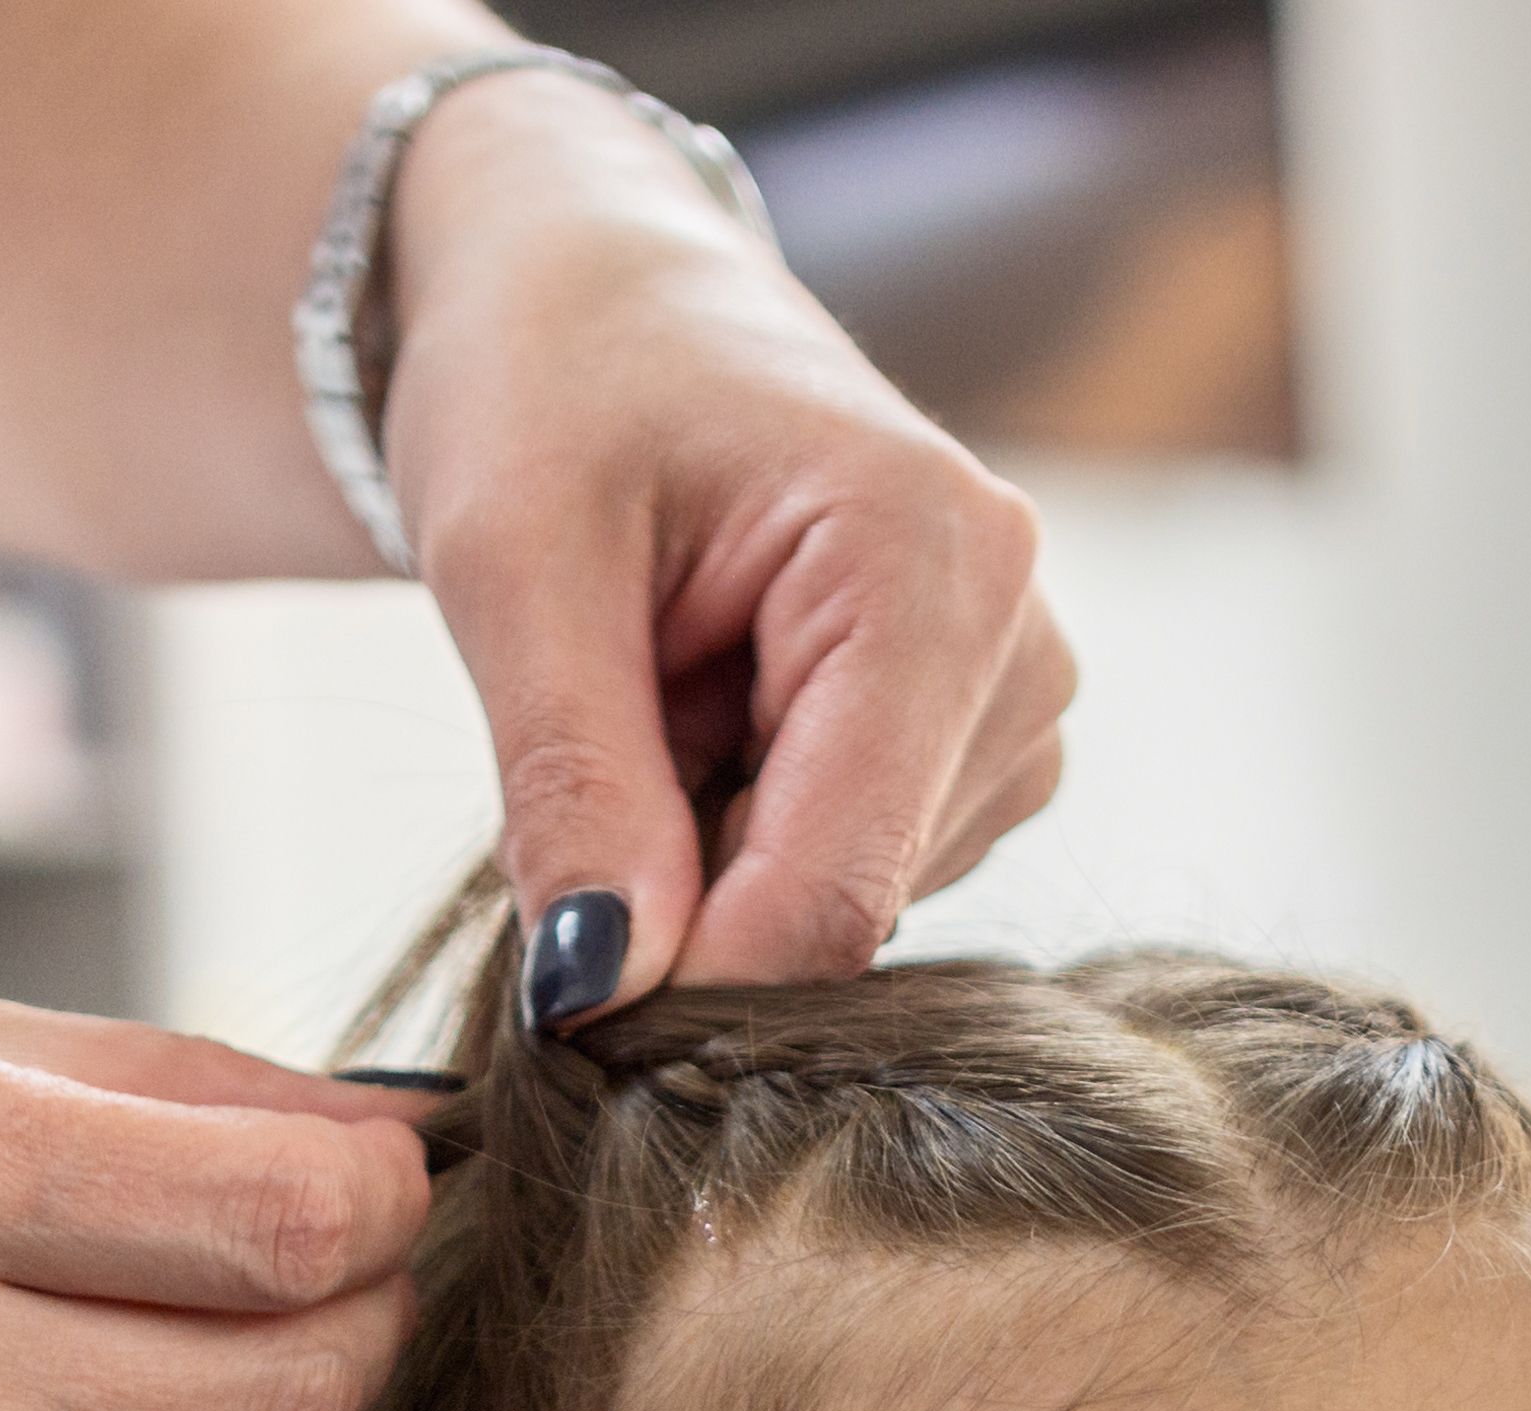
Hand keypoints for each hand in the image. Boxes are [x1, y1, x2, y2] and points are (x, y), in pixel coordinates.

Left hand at [375, 67, 1079, 1007]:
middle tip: (596, 729)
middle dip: (689, 885)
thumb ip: (570, 784)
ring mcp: (1018, 699)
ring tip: (654, 692)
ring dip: (710, 855)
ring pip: (847, 909)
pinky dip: (746, 833)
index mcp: (930, 560)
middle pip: (844, 910)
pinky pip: (854, 872)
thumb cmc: (553, 376)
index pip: (836, 886)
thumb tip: (599, 994)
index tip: (556, 988)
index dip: (688, 979)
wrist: (601, 297)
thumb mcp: (512, 562)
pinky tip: (707, 712)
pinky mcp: (987, 743)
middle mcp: (1018, 639)